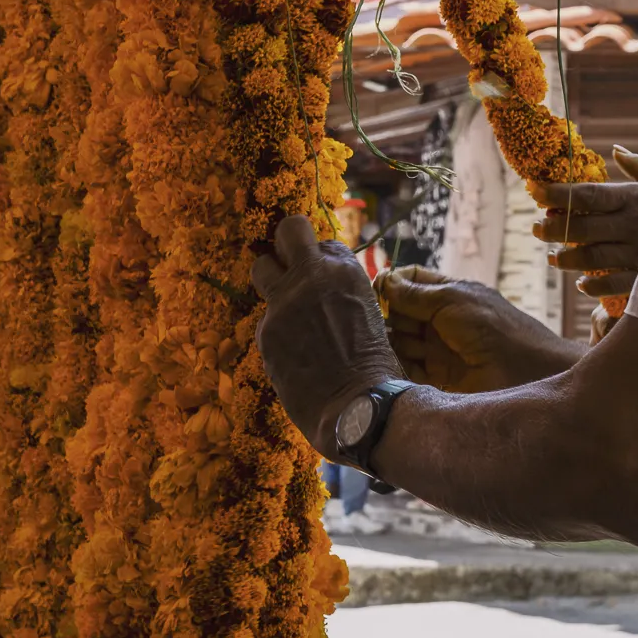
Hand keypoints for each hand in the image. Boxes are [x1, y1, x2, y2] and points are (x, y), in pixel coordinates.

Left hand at [252, 216, 403, 459]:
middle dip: (286, 243)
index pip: (324, 243)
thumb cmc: (376, 367)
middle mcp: (311, 277)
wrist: (359, 408)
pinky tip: (293, 353)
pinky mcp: (265, 331)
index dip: (322, 262)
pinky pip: (265, 319)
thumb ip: (342, 292)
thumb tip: (325, 292)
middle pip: (287, 230)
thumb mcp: (368, 312)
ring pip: (261, 268)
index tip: (324, 279)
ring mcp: (283, 302)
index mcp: (345, 270)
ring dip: (271, 280)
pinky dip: (275, 331)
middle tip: (289, 263)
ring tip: (285, 307)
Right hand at [380, 267, 582, 392]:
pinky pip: (407, 368)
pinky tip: (382, 363)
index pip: (411, 280)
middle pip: (400, 312)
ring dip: (386, 340)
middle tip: (368, 321)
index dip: (391, 283)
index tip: (372, 290)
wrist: (527, 374)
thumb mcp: (453, 300)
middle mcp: (441, 320)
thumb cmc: (494, 329)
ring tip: (372, 343)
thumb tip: (383, 281)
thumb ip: (415, 293)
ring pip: (400, 340)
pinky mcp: (436, 377)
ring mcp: (438, 349)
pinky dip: (394, 365)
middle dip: (385, 314)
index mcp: (449, 294)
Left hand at [533, 149, 637, 300]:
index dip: (557, 193)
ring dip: (567, 260)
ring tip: (554, 258)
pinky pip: (613, 286)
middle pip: (581, 229)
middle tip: (536, 228)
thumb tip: (616, 150)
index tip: (533, 189)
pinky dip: (593, 287)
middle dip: (553, 228)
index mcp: (635, 197)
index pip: (587, 194)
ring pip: (592, 259)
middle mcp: (635, 224)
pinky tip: (582, 284)